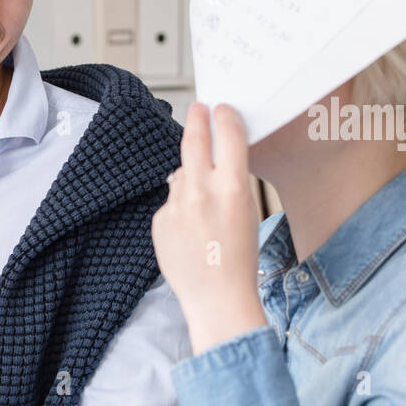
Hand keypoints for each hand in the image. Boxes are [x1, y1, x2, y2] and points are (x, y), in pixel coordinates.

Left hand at [152, 103, 266, 354]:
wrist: (217, 297)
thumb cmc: (239, 258)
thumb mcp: (246, 211)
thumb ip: (228, 182)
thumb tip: (208, 160)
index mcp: (231, 189)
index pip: (227, 137)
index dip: (224, 118)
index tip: (220, 109)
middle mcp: (201, 193)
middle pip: (193, 142)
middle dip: (196, 120)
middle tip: (197, 107)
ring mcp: (176, 207)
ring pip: (181, 176)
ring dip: (190, 180)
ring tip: (205, 210)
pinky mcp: (159, 221)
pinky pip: (170, 202)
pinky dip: (179, 208)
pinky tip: (191, 232)